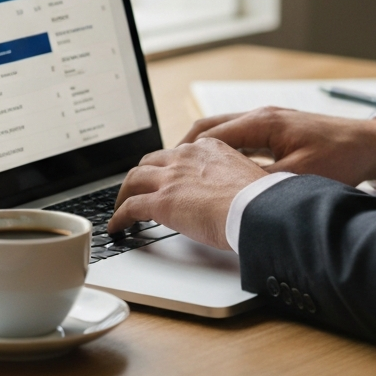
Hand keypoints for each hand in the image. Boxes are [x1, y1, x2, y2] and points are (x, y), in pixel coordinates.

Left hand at [107, 138, 266, 248]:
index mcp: (208, 148)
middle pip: (150, 161)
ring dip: (125, 193)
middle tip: (137, 189)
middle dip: (141, 175)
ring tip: (121, 207)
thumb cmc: (258, 199)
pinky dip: (119, 217)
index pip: (177, 153)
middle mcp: (186, 157)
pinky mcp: (161, 202)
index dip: (166, 167)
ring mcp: (171, 178)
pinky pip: (130, 207)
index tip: (164, 177)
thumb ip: (228, 179)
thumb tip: (229, 193)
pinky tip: (117, 227)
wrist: (257, 208)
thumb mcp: (243, 176)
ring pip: (134, 179)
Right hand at [180, 107, 375, 187]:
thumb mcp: (299, 177)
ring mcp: (270, 122)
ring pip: (224, 133)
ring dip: (203, 151)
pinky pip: (240, 139)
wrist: (371, 145)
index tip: (166, 172)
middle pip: (210, 129)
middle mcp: (262, 117)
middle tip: (166, 173)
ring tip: (184, 175)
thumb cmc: (341, 157)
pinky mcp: (278, 131)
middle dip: (185, 150)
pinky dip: (222, 153)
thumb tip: (230, 197)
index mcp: (263, 123)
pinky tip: (218, 173)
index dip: (185, 155)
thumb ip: (261, 184)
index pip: (210, 135)